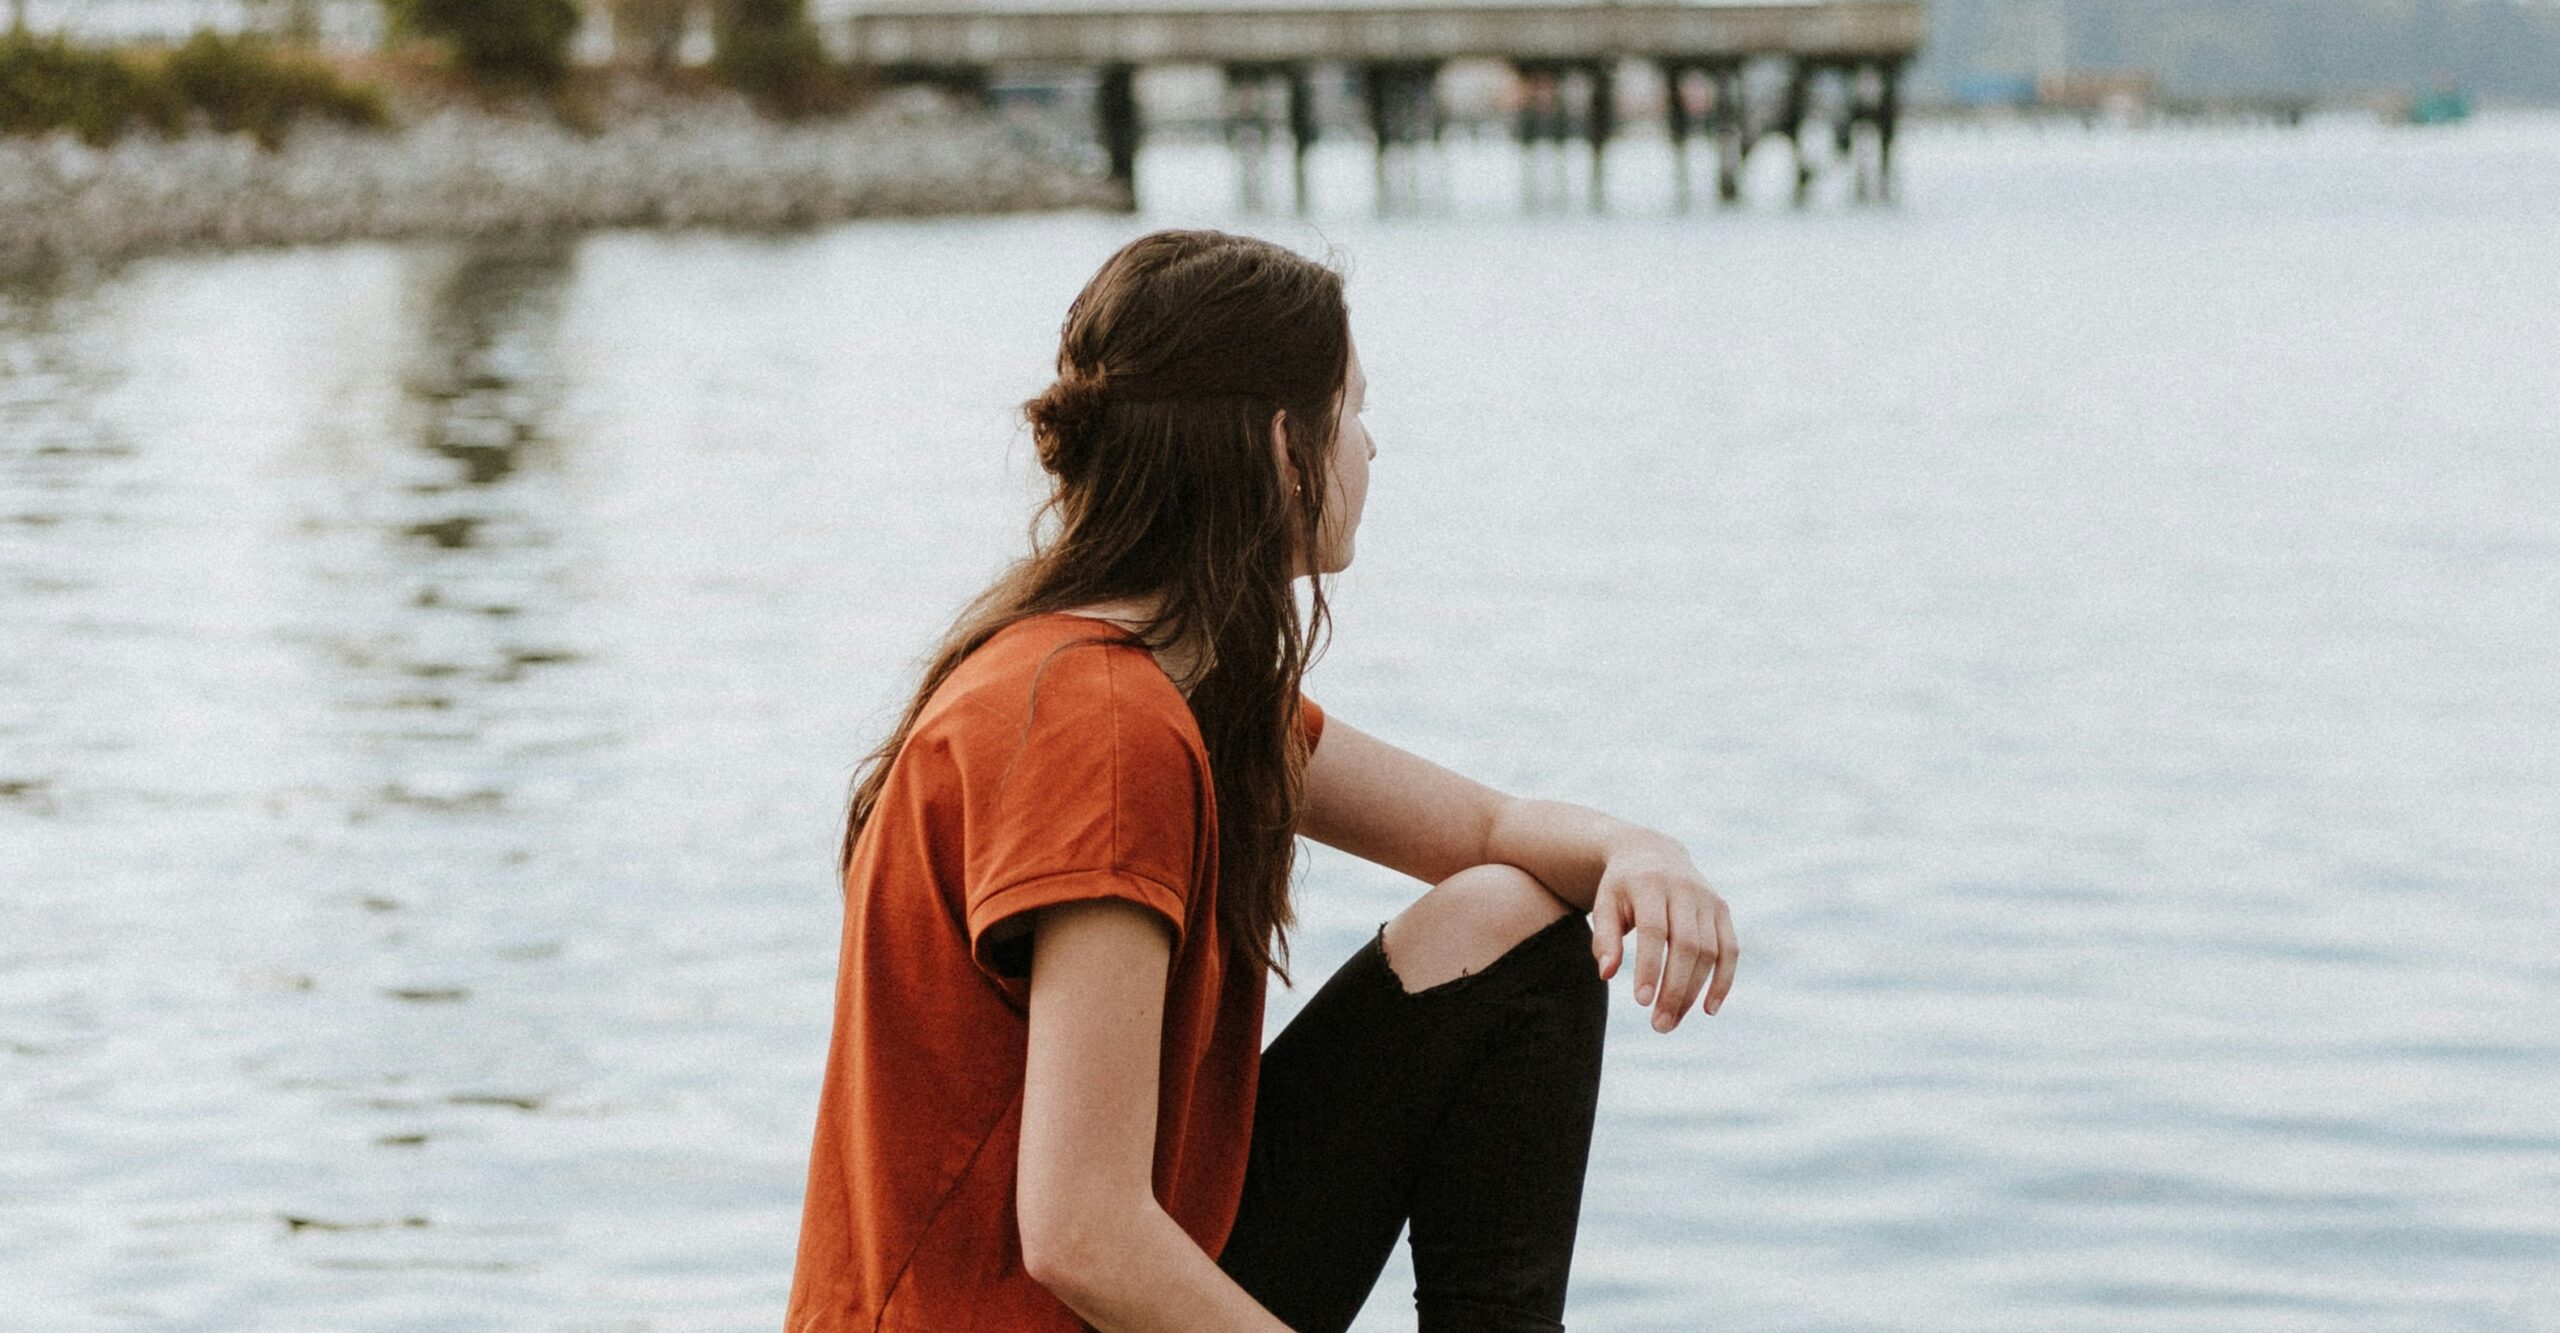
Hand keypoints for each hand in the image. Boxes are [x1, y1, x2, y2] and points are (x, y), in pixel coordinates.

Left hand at [1590, 847, 1736, 1031]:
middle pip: (1686, 946)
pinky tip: (1709, 1008)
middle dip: (1674, 988)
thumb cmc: (1622, 887)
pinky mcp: (1723, 910)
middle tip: (1659, 1024)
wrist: (1652, 852)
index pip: (1654, 931)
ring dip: (1694, 991)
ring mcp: (1708, 899)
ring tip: (1671, 1021)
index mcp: (1650, 884)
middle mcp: (1684, 889)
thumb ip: (1605, 938)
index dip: (1650, 967)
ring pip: (1709, 952)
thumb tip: (1607, 974)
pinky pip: (1730, 949)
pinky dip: (1723, 980)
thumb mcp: (1605, 904)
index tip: (1641, 1002)